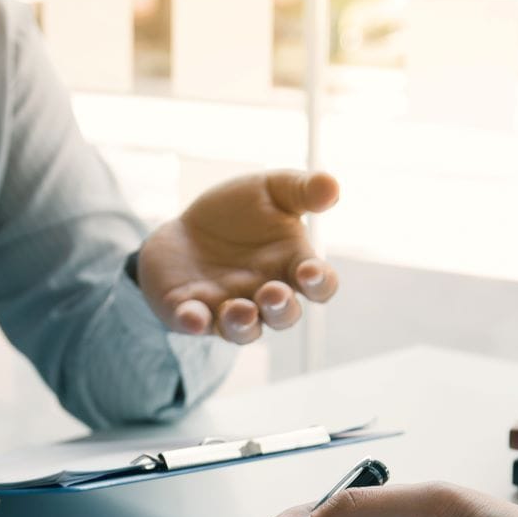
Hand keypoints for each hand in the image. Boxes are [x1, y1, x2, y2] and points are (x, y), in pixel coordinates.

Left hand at [136, 169, 339, 343]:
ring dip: (243, 324)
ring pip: (244, 330)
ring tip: (239, 310)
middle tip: (272, 292)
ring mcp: (228, 309)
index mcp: (291, 267)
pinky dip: (194, 322)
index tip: (310, 271)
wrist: (185, 229)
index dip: (319, 283)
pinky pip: (196, 323)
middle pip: (283, 315)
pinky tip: (191, 316)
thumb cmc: (238, 213)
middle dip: (280, 308)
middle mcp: (264, 295)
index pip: (319, 285)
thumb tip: (332, 186)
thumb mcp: (271, 190)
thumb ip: (303, 189)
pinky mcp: (191, 312)